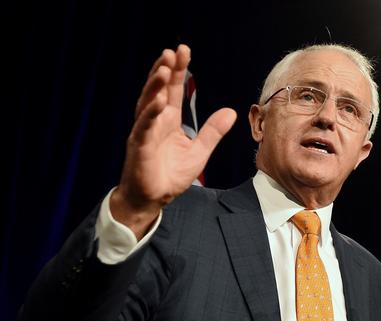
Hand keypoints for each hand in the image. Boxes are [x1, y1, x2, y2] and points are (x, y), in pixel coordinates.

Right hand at [111, 44, 236, 238]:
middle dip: (165, 70)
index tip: (184, 50)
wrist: (153, 199)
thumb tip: (231, 112)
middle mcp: (154, 121)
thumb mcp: (199, 152)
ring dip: (156, 86)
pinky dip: (151, 114)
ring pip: (148, 104)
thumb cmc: (170, 175)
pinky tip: (160, 101)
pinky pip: (145, 127)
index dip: (179, 70)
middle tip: (173, 51)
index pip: (174, 90)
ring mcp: (145, 132)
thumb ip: (212, 131)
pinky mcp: (139, 146)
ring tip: (165, 69)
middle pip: (159, 90)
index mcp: (168, 120)